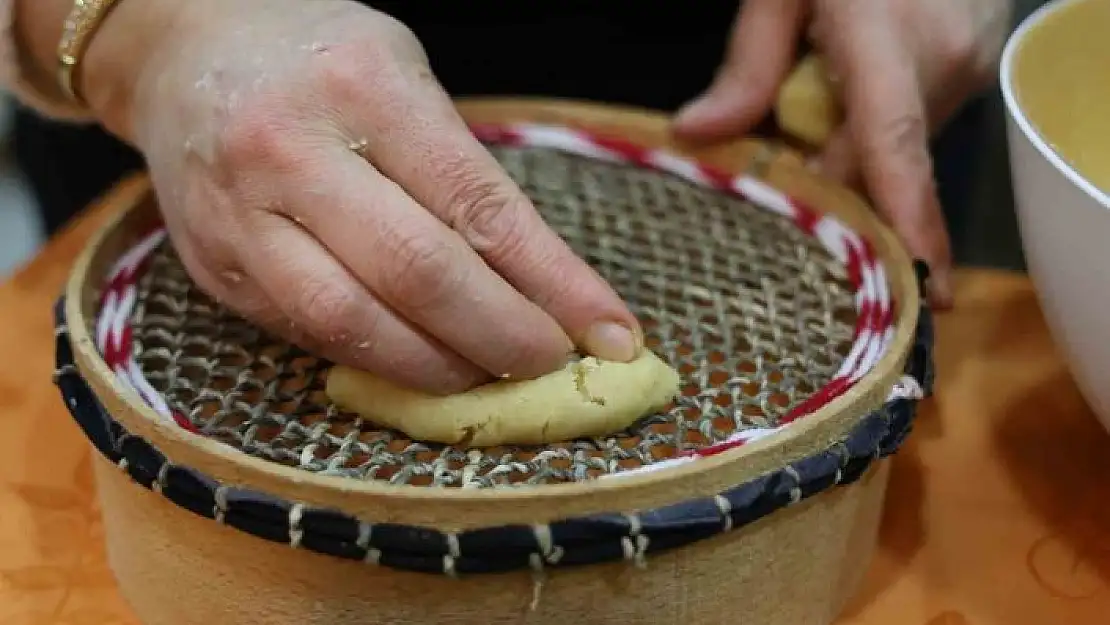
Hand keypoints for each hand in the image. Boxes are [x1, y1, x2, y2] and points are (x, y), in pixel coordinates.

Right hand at [80, 0, 641, 393]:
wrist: (185, 56)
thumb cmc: (321, 61)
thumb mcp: (407, 77)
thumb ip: (465, 175)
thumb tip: (547, 288)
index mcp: (364, 86)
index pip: (481, 207)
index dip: (556, 285)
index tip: (612, 333)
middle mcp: (292, 149)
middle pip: (419, 276)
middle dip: (504, 339)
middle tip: (554, 364)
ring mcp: (242, 215)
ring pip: (354, 325)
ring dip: (441, 369)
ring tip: (491, 375)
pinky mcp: (216, 269)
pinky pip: (311, 336)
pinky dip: (382, 360)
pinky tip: (424, 362)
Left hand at [673, 0, 1013, 307]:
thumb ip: (746, 67)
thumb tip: (696, 138)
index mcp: (886, 40)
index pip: (895, 148)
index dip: (906, 221)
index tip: (924, 287)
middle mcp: (939, 65)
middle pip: (877, 167)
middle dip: (827, 192)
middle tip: (776, 197)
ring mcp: (963, 70)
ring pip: (892, 151)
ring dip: (844, 154)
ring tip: (802, 120)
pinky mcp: (967, 72)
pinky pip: (908, 128)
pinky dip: (866, 133)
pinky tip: (836, 101)